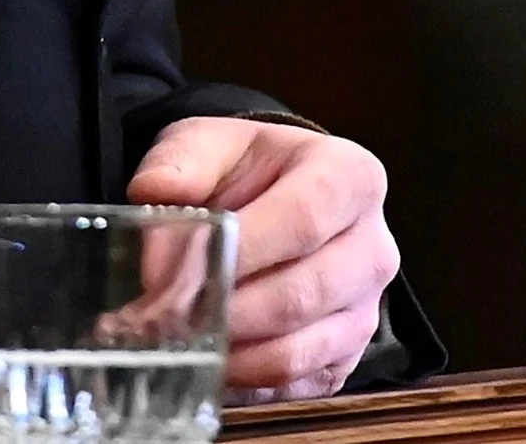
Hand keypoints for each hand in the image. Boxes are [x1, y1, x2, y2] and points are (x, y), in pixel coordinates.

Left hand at [126, 115, 401, 403]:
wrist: (275, 198)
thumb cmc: (246, 170)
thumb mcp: (210, 142)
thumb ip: (182, 162)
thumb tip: (154, 191)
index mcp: (349, 177)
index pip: (303, 219)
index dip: (240, 250)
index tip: (179, 268)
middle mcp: (371, 246)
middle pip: (300, 294)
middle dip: (223, 312)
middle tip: (160, 317)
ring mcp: (365, 308)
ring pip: (298, 350)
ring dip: (228, 353)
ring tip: (175, 341)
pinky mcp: (346, 356)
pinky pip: (296, 384)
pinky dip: (244, 381)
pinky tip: (206, 360)